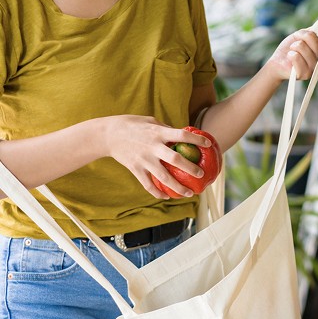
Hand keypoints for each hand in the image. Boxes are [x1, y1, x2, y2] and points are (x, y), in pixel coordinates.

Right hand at [101, 116, 215, 198]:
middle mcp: (153, 147)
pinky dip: (158, 192)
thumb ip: (166, 129)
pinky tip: (167, 196)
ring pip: (163, 177)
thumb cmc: (133, 125)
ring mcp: (144, 160)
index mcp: (159, 132)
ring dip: (178, 187)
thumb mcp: (151, 121)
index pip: (182, 135)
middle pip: (175, 159)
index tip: (208, 144)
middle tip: (202, 175)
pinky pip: (148, 185)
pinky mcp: (135, 169)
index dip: (196, 139)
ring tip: (190, 193)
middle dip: (190, 168)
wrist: (108, 135)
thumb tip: (182, 135)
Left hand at [266, 11, 317, 80]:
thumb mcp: (300, 37)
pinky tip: (290, 58)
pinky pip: (296, 57)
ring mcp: (314, 68)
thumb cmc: (290, 49)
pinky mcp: (304, 74)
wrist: (278, 63)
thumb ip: (312, 31)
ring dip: (293, 46)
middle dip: (300, 36)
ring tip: (292, 51)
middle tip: (295, 41)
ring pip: (302, 46)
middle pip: (312, 39)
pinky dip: (290, 54)